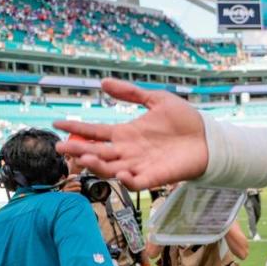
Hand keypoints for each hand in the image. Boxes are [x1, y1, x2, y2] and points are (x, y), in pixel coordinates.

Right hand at [54, 79, 207, 190]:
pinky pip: (137, 182)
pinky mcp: (156, 176)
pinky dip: (128, 180)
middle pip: (97, 152)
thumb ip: (132, 93)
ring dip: (97, 165)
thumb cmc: (186, 120)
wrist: (209, 137)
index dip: (76, 128)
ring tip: (84, 157)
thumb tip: (104, 82)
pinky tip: (120, 173)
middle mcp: (129, 151)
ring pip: (111, 168)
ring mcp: (140, 164)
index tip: (57, 123)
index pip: (95, 132)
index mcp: (127, 133)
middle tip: (60, 148)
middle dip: (78, 151)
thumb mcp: (157, 100)